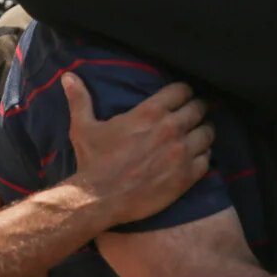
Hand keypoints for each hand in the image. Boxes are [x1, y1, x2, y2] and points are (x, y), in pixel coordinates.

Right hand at [67, 74, 213, 224]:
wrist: (100, 199)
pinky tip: (195, 158)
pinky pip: (207, 159)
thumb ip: (80, 99)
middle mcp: (171, 129)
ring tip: (197, 136)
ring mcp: (181, 153)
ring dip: (203, 133)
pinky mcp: (187, 176)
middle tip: (192, 116)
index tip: (181, 97)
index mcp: (150, 112)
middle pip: (199, 108)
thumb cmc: (93, 162)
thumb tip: (68, 76)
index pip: (182, 90)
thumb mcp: (83, 127)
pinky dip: (203, 157)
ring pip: (208, 133)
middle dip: (196, 110)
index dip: (183, 92)